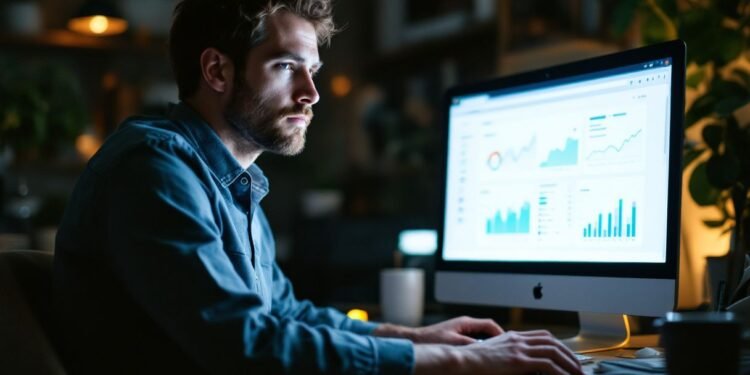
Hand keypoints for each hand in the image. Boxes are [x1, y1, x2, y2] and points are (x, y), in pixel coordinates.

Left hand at [372, 316, 502, 344]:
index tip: (508, 343)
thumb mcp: (454, 343)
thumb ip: (471, 345)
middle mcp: (465, 324)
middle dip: (497, 339)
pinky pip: (474, 340)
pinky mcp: (457, 336)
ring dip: (488, 344)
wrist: (416, 340)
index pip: (490, 324)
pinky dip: (479, 347)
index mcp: (465, 322)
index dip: (501, 333)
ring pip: (481, 336)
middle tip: (504, 350)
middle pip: (487, 330)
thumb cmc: (430, 339)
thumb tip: (485, 350)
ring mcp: (461, 330)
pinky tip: (479, 356)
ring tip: (494, 354)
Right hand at [414, 329, 582, 374]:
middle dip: (569, 354)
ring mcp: (518, 349)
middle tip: (578, 366)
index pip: (543, 336)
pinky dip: (560, 371)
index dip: (558, 344)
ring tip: (578, 374)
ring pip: (554, 351)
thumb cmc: (471, 360)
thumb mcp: (492, 352)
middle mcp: (517, 339)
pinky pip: (547, 364)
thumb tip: (519, 363)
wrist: (461, 360)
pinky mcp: (518, 361)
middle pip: (552, 341)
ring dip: (569, 363)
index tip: (567, 355)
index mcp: (512, 336)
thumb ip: (507, 353)